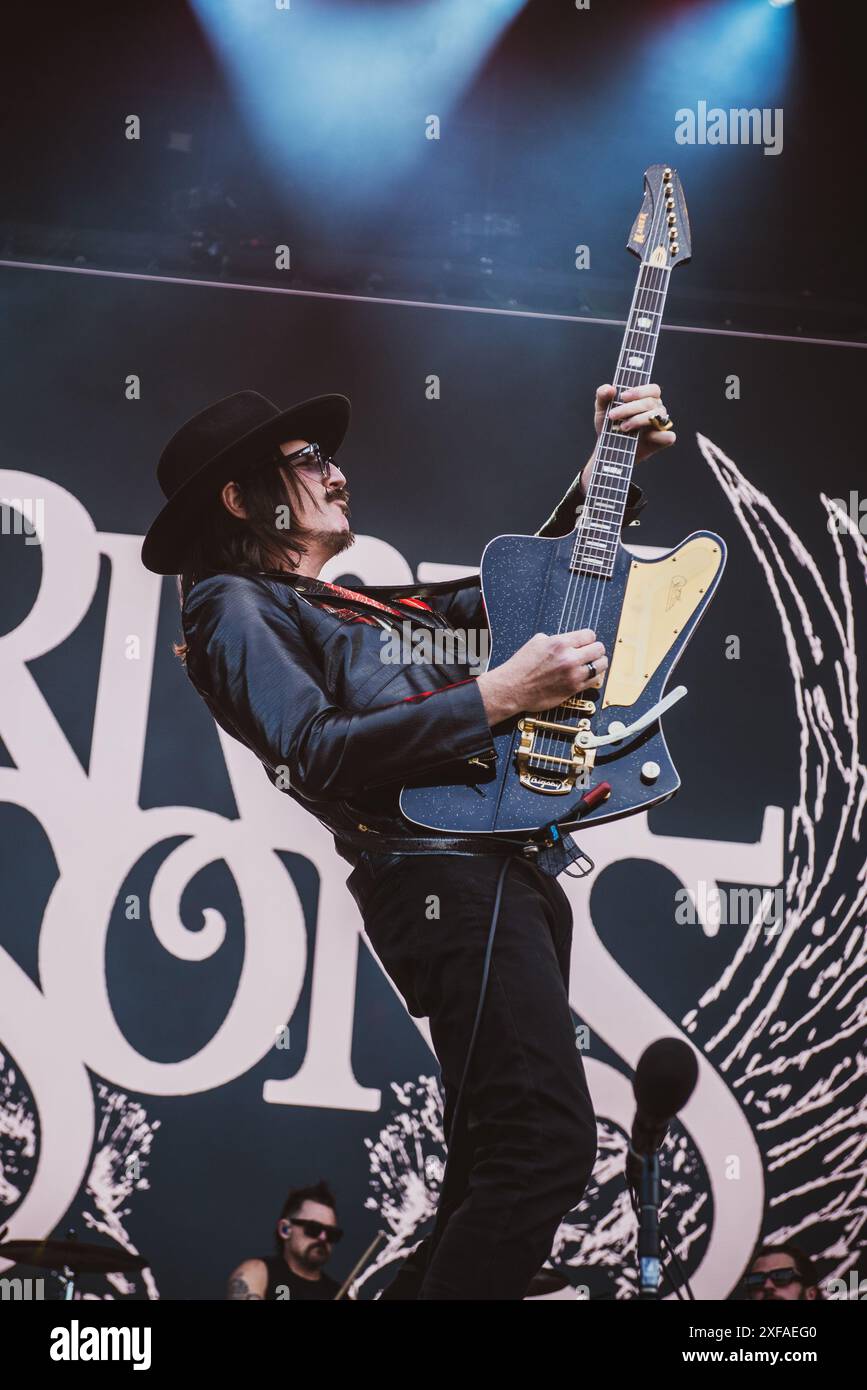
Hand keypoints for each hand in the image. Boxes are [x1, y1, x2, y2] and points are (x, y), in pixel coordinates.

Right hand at [477, 629, 607, 725]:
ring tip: (592, 664)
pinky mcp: (573, 688)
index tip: (586, 641)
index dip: (588, 637)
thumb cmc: (521, 667)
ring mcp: (573, 674)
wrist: (512, 688)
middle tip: (592, 652)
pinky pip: (594, 681)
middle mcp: (569, 658)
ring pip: (601, 665)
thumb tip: (566, 640)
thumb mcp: (535, 642)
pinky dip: (593, 677)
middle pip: (599, 648)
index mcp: (560, 643)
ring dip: (598, 663)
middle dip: (596, 649)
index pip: (589, 635)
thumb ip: (554, 639)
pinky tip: (587, 676)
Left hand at [593, 382, 675, 463]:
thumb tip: (611, 389)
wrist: (607, 448)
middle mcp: (656, 409)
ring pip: (658, 416)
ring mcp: (660, 425)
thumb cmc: (608, 424)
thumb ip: (602, 395)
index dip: (639, 391)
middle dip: (630, 408)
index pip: (653, 389)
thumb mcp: (601, 409)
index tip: (622, 397)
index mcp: (647, 398)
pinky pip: (669, 436)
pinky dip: (661, 435)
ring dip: (638, 420)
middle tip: (613, 415)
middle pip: (650, 403)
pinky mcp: (661, 441)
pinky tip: (647, 436)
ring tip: (622, 428)